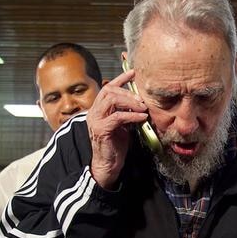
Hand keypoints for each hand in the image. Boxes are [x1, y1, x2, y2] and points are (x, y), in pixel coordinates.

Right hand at [86, 68, 149, 188]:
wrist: (108, 165)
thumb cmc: (116, 145)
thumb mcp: (123, 124)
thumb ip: (127, 111)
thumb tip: (141, 101)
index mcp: (98, 109)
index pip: (107, 88)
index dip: (120, 79)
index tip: (133, 72)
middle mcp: (94, 112)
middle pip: (109, 91)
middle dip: (127, 91)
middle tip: (141, 98)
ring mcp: (95, 120)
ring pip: (111, 100)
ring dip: (129, 101)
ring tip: (142, 107)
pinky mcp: (101, 130)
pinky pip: (118, 116)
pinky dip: (132, 115)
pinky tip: (142, 117)